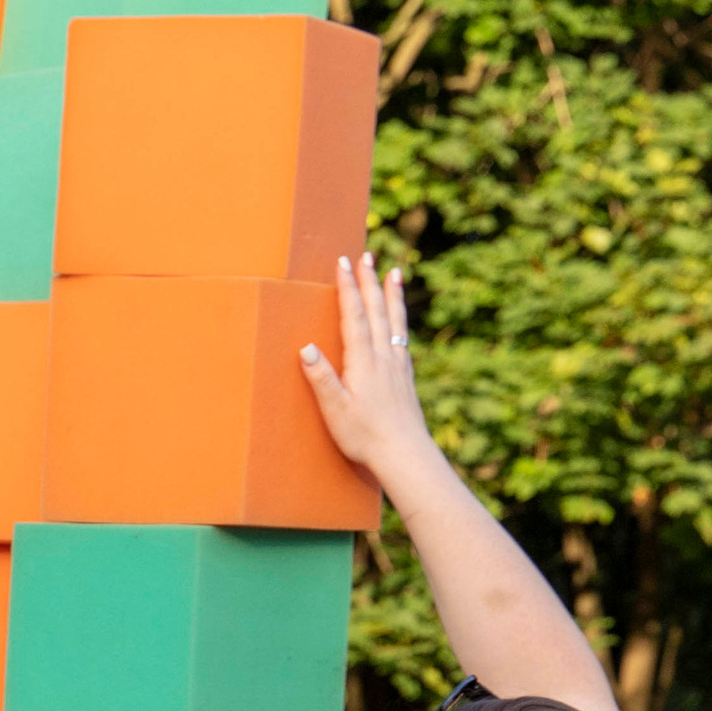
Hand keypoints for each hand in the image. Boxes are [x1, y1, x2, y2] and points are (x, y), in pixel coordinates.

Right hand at [300, 251, 435, 488]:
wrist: (404, 454)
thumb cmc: (365, 436)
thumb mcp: (336, 410)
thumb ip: (322, 378)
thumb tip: (306, 348)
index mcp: (363, 362)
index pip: (354, 316)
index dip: (348, 288)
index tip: (343, 263)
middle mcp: (383, 357)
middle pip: (377, 311)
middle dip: (370, 282)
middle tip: (367, 255)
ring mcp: (397, 366)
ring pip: (394, 321)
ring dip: (392, 295)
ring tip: (395, 272)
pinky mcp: (405, 377)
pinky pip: (402, 337)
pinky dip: (400, 320)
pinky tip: (400, 319)